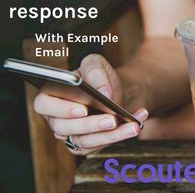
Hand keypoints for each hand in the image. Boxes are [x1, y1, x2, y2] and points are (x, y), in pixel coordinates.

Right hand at [33, 54, 148, 154]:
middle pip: (64, 128)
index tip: (82, 108)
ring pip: (84, 141)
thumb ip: (95, 71)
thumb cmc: (99, 76)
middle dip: (90, 124)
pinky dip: (121, 135)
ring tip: (131, 125)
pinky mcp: (87, 144)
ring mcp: (71, 134)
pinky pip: (101, 145)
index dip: (60, 108)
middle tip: (111, 119)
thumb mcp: (96, 64)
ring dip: (110, 135)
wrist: (115, 90)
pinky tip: (136, 124)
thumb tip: (102, 92)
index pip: (44, 104)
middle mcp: (57, 118)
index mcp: (52, 95)